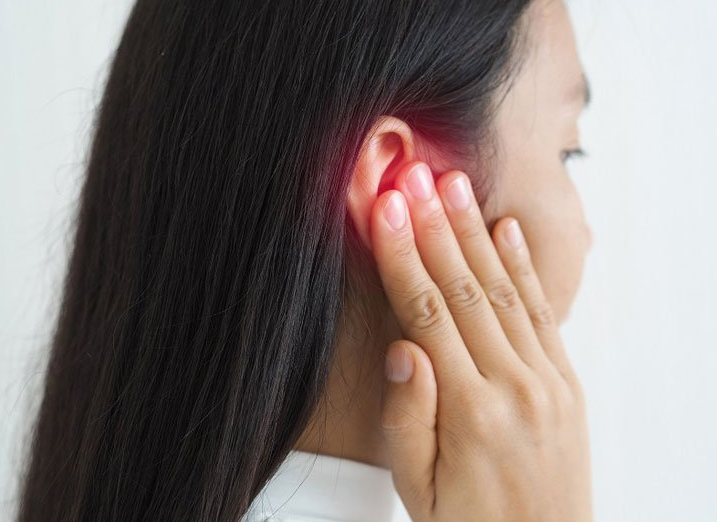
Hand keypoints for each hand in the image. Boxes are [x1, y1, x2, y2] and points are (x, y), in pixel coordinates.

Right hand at [371, 161, 592, 521]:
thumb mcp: (421, 489)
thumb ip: (408, 419)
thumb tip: (403, 348)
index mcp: (469, 410)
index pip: (425, 313)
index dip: (401, 255)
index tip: (385, 207)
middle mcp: (514, 385)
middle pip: (464, 289)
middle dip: (434, 227)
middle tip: (416, 176)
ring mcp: (546, 380)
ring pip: (502, 292)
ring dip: (474, 234)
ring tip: (454, 186)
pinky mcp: (565, 382)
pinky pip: (541, 313)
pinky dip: (522, 267)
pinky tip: (505, 231)